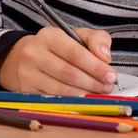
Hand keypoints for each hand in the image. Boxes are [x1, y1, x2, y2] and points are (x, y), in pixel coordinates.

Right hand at [0, 27, 117, 94]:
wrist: (32, 56)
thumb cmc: (61, 46)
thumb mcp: (79, 35)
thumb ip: (97, 40)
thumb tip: (105, 57)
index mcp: (48, 35)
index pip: (75, 53)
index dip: (95, 66)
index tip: (111, 75)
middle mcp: (34, 53)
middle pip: (69, 73)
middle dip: (92, 82)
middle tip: (107, 87)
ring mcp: (27, 73)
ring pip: (61, 90)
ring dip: (84, 95)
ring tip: (98, 93)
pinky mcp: (26, 90)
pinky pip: (53, 100)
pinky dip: (72, 102)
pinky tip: (83, 100)